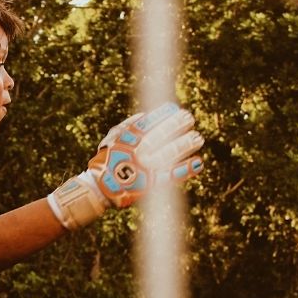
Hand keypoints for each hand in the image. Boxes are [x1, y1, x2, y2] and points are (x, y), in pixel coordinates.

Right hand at [49, 103, 204, 229]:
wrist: (99, 188)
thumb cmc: (107, 161)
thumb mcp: (112, 139)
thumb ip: (128, 125)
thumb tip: (145, 114)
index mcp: (127, 140)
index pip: (148, 123)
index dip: (163, 115)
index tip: (175, 109)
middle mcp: (137, 152)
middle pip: (161, 135)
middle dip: (176, 126)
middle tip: (189, 118)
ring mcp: (145, 168)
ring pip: (170, 153)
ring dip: (185, 144)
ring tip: (198, 138)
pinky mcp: (152, 184)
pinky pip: (172, 176)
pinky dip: (186, 169)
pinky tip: (198, 163)